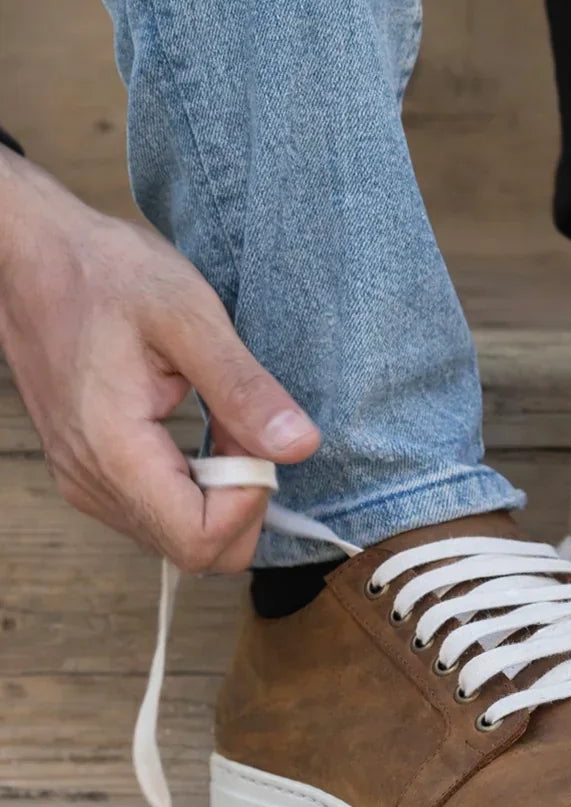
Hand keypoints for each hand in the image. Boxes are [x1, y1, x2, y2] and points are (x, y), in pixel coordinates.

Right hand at [0, 151, 320, 572]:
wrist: (35, 257)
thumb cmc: (106, 275)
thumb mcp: (189, 317)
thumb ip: (243, 389)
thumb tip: (299, 447)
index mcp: (112, 452)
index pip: (197, 542)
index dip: (251, 505)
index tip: (263, 444)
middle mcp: (91, 482)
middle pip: (192, 549)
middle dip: (243, 500)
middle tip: (252, 430)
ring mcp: (86, 480)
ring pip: (178, 531)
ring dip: (223, 490)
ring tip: (228, 420)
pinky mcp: (92, 469)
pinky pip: (159, 506)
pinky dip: (199, 481)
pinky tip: (208, 429)